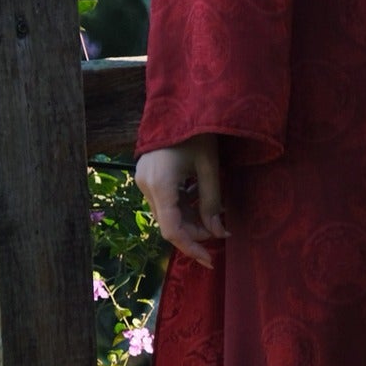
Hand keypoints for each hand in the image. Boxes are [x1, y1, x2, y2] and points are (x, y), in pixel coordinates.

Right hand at [136, 135, 225, 268]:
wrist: (177, 105)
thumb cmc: (197, 132)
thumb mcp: (209, 168)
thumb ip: (212, 203)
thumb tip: (218, 232)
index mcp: (161, 184)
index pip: (172, 230)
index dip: (192, 248)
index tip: (210, 260)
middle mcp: (146, 186)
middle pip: (170, 224)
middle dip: (196, 233)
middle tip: (222, 229)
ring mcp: (143, 181)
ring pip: (167, 215)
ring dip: (191, 220)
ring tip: (215, 214)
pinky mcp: (146, 177)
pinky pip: (165, 202)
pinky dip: (183, 208)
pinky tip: (199, 200)